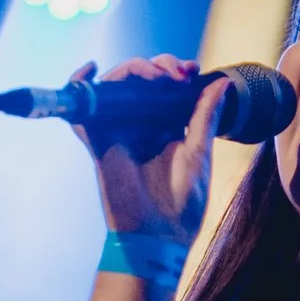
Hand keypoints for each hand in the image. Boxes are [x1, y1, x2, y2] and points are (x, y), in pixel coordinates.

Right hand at [78, 55, 224, 249]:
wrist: (159, 235)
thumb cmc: (182, 203)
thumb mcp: (199, 153)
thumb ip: (205, 116)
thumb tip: (221, 83)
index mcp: (166, 127)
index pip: (166, 87)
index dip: (176, 71)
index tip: (192, 71)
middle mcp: (140, 125)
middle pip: (141, 80)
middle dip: (159, 65)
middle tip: (177, 73)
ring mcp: (118, 130)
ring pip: (116, 85)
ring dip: (134, 69)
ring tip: (156, 75)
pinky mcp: (99, 140)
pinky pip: (82, 110)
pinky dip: (78, 85)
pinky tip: (89, 69)